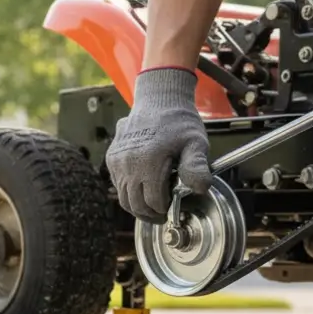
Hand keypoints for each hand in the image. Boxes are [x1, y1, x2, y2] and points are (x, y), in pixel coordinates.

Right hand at [105, 68, 212, 222]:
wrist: (158, 99)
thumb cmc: (178, 122)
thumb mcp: (196, 142)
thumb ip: (197, 167)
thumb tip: (200, 189)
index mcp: (148, 161)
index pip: (152, 201)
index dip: (164, 209)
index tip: (172, 208)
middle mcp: (128, 162)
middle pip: (135, 204)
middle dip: (150, 214)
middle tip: (162, 214)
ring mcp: (117, 160)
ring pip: (123, 198)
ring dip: (138, 207)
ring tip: (152, 207)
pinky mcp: (112, 157)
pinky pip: (117, 184)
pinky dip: (129, 192)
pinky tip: (143, 189)